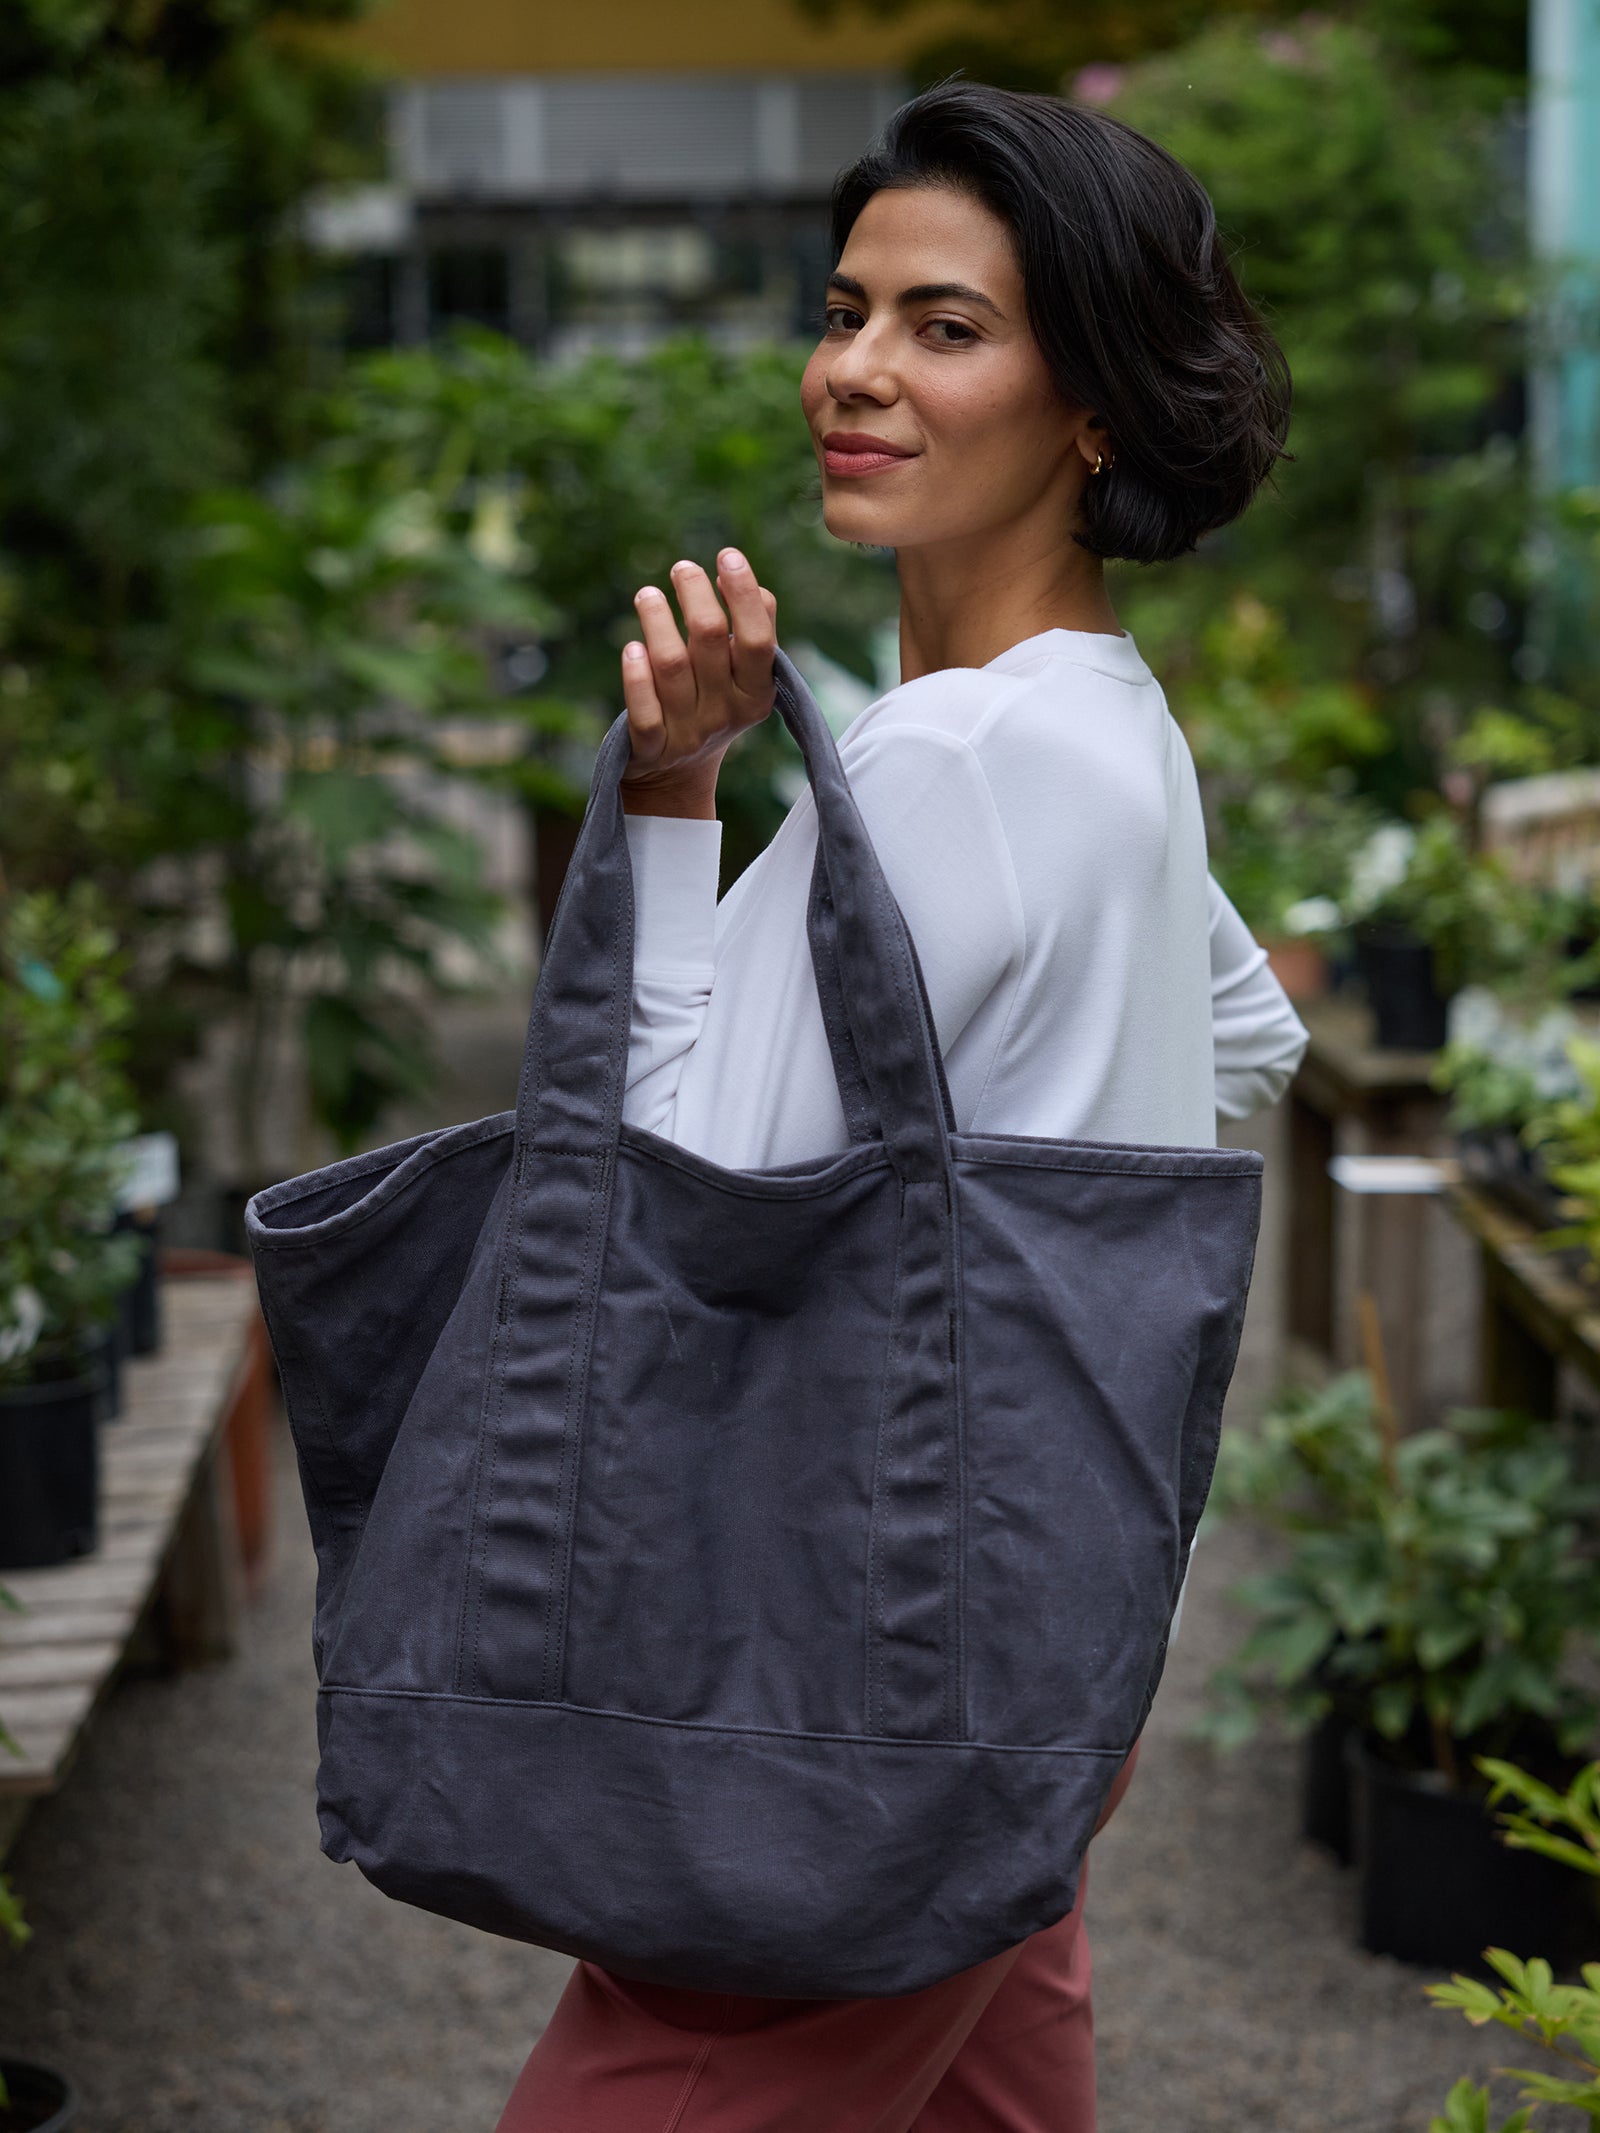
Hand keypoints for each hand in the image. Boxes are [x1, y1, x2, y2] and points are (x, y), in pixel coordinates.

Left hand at [620, 549, 776, 817]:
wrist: (677, 774)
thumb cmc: (713, 703)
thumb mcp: (742, 675)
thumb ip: (753, 625)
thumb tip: (739, 575)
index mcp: (756, 694)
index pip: (756, 639)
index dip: (742, 594)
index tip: (726, 556)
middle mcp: (725, 714)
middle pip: (709, 640)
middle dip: (695, 595)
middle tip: (682, 568)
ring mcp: (688, 733)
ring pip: (671, 666)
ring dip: (656, 622)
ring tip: (647, 594)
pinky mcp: (651, 749)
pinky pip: (642, 711)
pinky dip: (635, 677)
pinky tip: (631, 647)